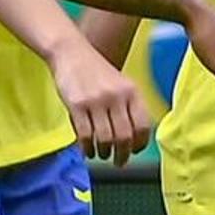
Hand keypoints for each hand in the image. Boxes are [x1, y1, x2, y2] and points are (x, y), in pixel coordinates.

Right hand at [50, 37, 151, 160]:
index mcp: (132, 92)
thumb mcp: (121, 84)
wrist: (71, 52)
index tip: (134, 151)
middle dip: (122, 155)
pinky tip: (87, 151)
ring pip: (105, 139)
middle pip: (124, 136)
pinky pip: (85, 135)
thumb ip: (129, 107)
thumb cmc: (96, 71)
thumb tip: (134, 139)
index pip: (143, 126)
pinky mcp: (77, 105)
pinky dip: (87, 148)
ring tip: (101, 155)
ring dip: (103, 153)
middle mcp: (117, 96)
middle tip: (119, 162)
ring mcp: (96, 101)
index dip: (140, 144)